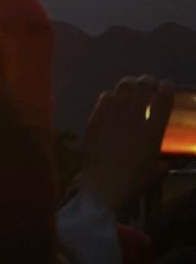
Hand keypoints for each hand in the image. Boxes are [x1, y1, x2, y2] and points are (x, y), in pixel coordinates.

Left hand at [76, 75, 173, 211]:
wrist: (103, 183)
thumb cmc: (133, 182)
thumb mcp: (156, 174)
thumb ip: (161, 163)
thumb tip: (162, 162)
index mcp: (153, 132)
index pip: (163, 101)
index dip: (167, 89)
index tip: (167, 84)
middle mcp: (134, 119)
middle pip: (143, 88)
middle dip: (147, 81)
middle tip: (148, 81)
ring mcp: (113, 116)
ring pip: (123, 88)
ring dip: (129, 84)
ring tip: (131, 85)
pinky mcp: (96, 117)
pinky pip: (105, 97)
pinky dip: (111, 95)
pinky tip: (112, 98)